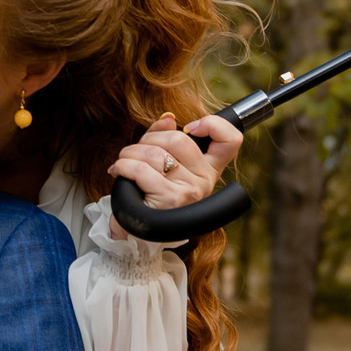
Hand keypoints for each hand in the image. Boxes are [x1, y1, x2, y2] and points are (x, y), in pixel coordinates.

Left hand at [106, 113, 241, 236]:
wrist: (140, 232)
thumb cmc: (152, 193)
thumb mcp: (165, 163)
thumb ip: (166, 137)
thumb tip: (168, 118)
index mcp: (209, 167)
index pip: (230, 140)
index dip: (214, 124)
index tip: (191, 127)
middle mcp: (205, 180)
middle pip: (178, 138)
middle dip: (148, 138)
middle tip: (137, 150)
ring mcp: (190, 190)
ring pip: (155, 153)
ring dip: (130, 152)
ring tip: (124, 161)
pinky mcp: (170, 199)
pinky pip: (140, 170)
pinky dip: (123, 166)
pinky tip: (119, 171)